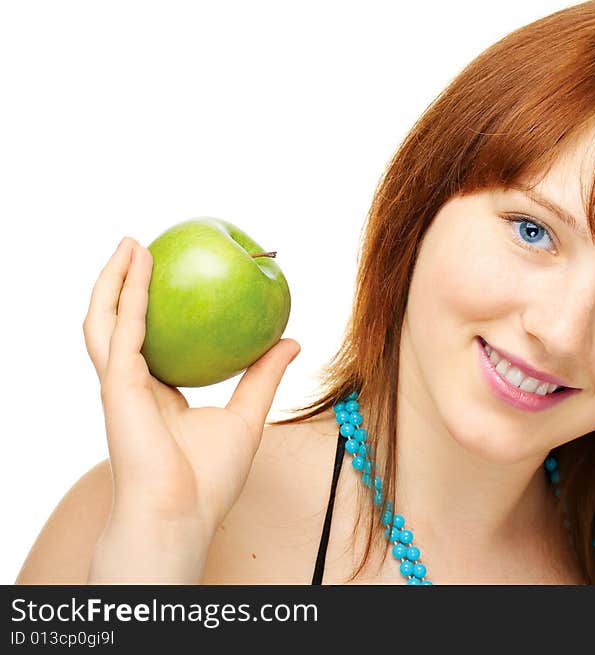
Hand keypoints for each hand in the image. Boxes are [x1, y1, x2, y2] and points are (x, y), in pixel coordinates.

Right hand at [83, 237, 300, 538]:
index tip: (175, 277)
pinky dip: (127, 298)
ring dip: (114, 280)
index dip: (155, 309)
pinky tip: (138, 269)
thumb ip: (263, 376)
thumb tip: (291, 340)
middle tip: (143, 246)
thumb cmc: (210, 478)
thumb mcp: (247, 415)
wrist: (183, 513)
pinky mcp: (117, 387)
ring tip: (132, 243)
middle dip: (125, 284)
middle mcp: (132, 385)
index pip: (151, 340)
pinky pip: (122, 332)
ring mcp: (120, 385)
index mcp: (157, 394)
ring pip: (106, 320)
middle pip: (120, 323)